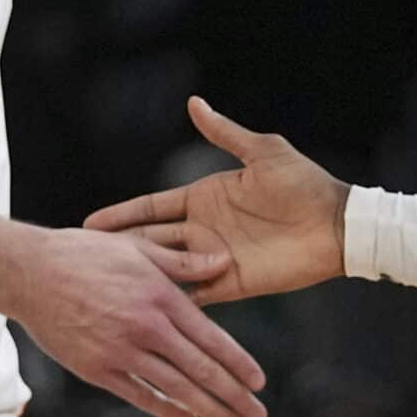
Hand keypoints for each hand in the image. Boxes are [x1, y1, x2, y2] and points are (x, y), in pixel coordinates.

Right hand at [9, 225, 267, 416]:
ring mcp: (120, 351)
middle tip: (258, 416)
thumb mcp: (137, 248)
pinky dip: (165, 408)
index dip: (238, 364)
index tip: (259, 382)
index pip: (211, 339)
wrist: (28, 273)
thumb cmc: (84, 254)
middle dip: (234, 396)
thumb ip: (183, 262)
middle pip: (200, 370)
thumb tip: (224, 262)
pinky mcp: (96, 369)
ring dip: (208, 409)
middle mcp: (146, 327)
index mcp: (160, 297)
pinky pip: (138, 394)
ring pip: (175, 388)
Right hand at [84, 98, 347, 304]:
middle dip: (118, 249)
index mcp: (204, 197)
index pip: (152, 208)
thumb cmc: (303, 184)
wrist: (336, 226)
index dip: (121, 215)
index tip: (88, 224)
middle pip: (151, 240)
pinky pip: (194, 294)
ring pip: (166, 269)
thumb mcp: (262, 152)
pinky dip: (171, 302)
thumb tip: (194, 103)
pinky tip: (142, 314)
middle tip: (80, 261)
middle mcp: (203, 229)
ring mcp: (215, 258)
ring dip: (139, 278)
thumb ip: (225, 133)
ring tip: (102, 290)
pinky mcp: (232, 284)